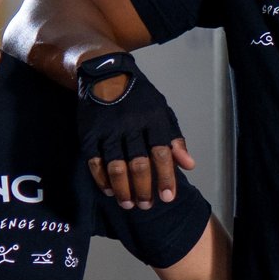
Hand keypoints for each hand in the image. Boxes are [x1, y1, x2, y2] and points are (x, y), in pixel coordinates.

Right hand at [75, 53, 194, 208]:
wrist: (104, 73)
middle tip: (147, 206)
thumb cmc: (140, 97)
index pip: (162, 154)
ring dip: (122, 190)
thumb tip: (189, 165)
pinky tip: (109, 191)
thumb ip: (175, 139)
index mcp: (153, 119)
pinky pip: (95, 162)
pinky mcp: (89, 134)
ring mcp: (108, 130)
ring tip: (129, 204)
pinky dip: (102, 180)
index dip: (166, 177)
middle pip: (138, 164)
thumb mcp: (162, 111)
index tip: (168, 197)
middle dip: (144, 189)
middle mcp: (130, 125)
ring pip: (116, 167)